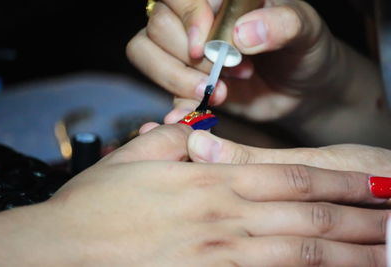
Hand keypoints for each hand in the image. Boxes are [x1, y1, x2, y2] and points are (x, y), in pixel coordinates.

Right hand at [0, 124, 385, 265]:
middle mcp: (223, 218)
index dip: (340, 181)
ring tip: (382, 252)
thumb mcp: (137, 155)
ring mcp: (219, 256)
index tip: (375, 182)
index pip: (293, 177)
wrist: (61, 251)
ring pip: (299, 253)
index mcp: (211, 181)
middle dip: (359, 219)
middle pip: (308, 218)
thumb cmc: (96, 203)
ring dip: (346, 253)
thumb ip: (176, 139)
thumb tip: (201, 132)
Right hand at [127, 0, 350, 122]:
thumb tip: (241, 34)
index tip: (205, 46)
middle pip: (158, 24)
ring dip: (175, 76)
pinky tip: (192, 112)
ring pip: (145, 52)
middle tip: (230, 70)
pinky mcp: (186, 82)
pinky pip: (161, 88)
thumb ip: (282, 23)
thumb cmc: (306, 51)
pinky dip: (174, 103)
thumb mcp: (306, 30)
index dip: (187, 17)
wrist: (304, 92)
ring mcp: (186, 51)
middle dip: (188, 55)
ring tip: (219, 93)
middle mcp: (197, 19)